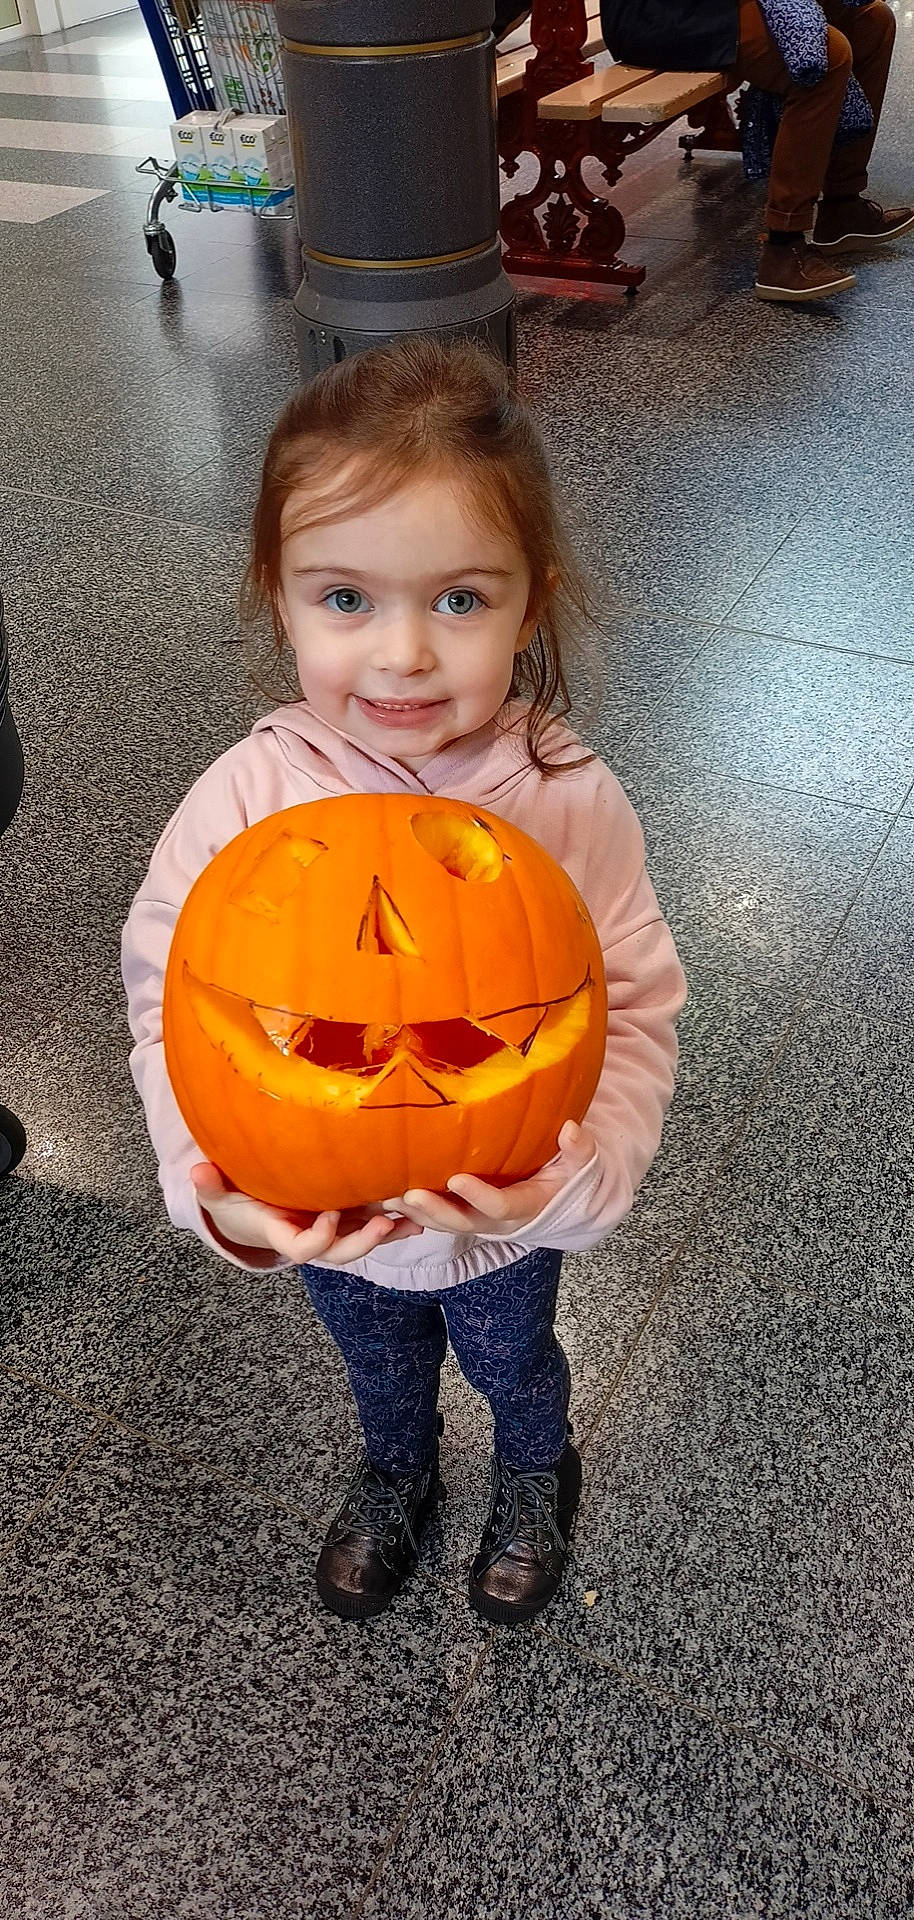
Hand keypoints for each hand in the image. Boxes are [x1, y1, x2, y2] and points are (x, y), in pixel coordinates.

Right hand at [190, 1162, 423, 1265]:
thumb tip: (196, 1171)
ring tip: (414, 1221)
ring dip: (389, 1234)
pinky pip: (372, 1225)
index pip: (303, 1249)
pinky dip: (395, 1221)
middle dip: (363, 1242)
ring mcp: (331, 1231)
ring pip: (362, 1241)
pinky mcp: (346, 1218)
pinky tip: (418, 1212)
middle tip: (383, 1224)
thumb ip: (211, 1186)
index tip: (329, 1216)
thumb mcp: (220, 1192)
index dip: (318, 1238)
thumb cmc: (236, 1199)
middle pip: (340, 1252)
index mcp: (282, 1234)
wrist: (252, 1212)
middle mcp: (311, 1237)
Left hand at [384, 1120, 596, 1237]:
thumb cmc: (568, 1176)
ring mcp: (478, 1220)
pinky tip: (384, 1197)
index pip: (500, 1205)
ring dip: (414, 1213)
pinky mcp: (463, 1214)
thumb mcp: (582, 1164)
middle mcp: (498, 1220)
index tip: (456, 1178)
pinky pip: (435, 1217)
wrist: (560, 1202)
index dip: (479, 1195)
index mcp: (526, 1207)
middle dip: (435, 1210)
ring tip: (385, 1197)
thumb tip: (570, 1129)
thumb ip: (579, 1149)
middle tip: (409, 1194)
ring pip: (443, 1224)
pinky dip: (410, 1212)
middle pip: (462, 1223)